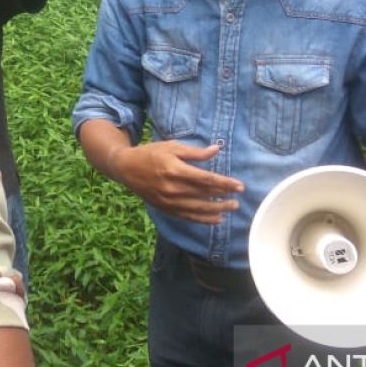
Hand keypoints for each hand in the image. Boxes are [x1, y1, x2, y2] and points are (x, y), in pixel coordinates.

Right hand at [111, 141, 242, 223]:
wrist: (126, 168)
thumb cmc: (150, 154)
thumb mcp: (172, 147)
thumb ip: (195, 152)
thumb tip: (216, 150)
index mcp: (175, 170)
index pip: (206, 179)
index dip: (225, 183)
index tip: (239, 185)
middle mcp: (173, 188)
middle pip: (205, 194)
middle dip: (224, 196)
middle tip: (239, 196)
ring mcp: (169, 201)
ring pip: (198, 209)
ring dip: (217, 209)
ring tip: (232, 208)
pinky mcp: (166, 208)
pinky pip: (188, 216)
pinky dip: (203, 219)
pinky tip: (216, 219)